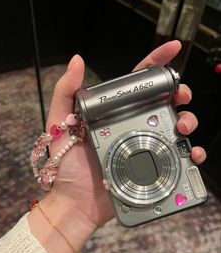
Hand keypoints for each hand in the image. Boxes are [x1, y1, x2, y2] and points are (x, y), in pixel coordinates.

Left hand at [44, 40, 205, 228]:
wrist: (74, 203)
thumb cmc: (65, 165)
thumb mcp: (59, 124)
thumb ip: (65, 93)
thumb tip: (77, 60)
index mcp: (115, 113)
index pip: (137, 83)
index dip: (155, 64)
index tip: (174, 50)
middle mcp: (132, 127)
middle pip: (164, 103)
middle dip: (179, 95)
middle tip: (181, 99)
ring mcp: (144, 147)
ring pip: (175, 127)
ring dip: (188, 122)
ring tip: (184, 128)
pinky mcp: (151, 168)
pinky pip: (177, 158)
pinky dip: (191, 154)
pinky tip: (192, 154)